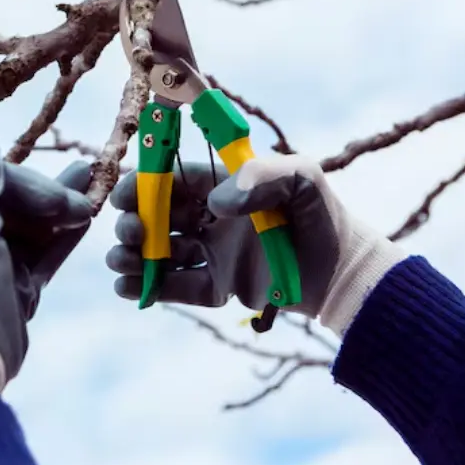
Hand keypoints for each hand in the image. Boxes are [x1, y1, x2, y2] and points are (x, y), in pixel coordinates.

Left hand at [0, 114, 92, 403]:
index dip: (27, 183)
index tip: (57, 200)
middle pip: (16, 198)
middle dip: (51, 195)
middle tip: (82, 202)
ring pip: (35, 223)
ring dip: (64, 206)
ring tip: (97, 183)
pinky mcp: (17, 285)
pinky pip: (45, 252)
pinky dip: (66, 236)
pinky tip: (90, 216)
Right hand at [105, 154, 405, 335]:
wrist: (344, 272)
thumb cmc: (320, 215)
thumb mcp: (299, 178)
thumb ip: (259, 176)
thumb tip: (215, 205)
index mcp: (221, 187)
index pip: (170, 181)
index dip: (142, 187)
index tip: (123, 197)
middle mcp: (209, 219)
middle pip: (156, 218)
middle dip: (133, 224)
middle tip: (130, 233)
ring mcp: (211, 254)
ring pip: (160, 253)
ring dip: (133, 256)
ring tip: (120, 262)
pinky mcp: (217, 288)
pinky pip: (177, 287)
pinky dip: (150, 288)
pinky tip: (128, 288)